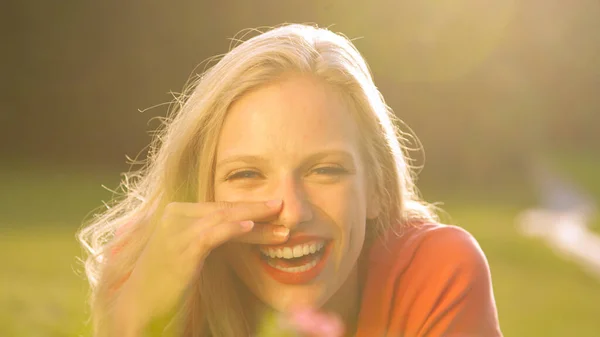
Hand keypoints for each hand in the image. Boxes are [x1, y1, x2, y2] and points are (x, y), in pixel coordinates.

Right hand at [114, 200, 285, 331]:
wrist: (138, 306)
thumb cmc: (166, 283)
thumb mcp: (189, 252)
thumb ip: (209, 236)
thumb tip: (242, 229)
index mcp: (178, 213)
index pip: (220, 207)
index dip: (249, 208)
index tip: (274, 212)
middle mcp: (175, 216)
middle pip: (224, 209)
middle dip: (257, 210)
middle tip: (284, 209)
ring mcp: (176, 230)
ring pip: (223, 218)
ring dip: (256, 221)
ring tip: (280, 225)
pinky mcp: (180, 249)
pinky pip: (212, 233)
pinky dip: (234, 228)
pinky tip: (253, 227)